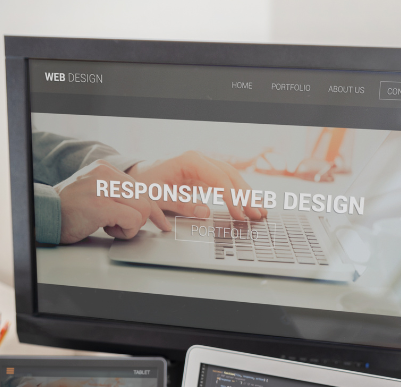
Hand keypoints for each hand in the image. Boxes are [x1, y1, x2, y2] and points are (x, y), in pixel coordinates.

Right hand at [56, 160, 169, 243]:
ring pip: (142, 209)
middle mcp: (104, 174)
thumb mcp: (95, 192)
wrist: (45, 216)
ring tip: (112, 227)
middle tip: (123, 227)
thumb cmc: (69, 210)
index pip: (141, 186)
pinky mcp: (100, 206)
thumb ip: (117, 194)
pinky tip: (109, 230)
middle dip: (140, 220)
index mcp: (105, 168)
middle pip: (145, 198)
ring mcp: (102, 188)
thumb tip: (145, 208)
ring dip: (131, 226)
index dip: (153, 208)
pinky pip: (132, 220)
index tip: (161, 222)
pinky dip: (126, 231)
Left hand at [128, 151, 266, 220]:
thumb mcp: (158, 197)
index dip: (232, 197)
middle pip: (230, 176)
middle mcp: (200, 159)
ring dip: (247, 194)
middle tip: (257, 214)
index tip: (239, 213)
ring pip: (233, 178)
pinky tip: (251, 203)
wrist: (140, 177)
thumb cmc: (147, 185)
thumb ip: (182, 205)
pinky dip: (240, 193)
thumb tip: (205, 212)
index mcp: (189, 160)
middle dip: (246, 196)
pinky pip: (227, 182)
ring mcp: (205, 165)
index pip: (219, 178)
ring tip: (260, 211)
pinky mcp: (206, 174)